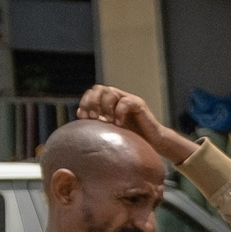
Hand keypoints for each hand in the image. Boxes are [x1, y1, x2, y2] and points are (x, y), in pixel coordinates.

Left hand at [76, 84, 192, 163]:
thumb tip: (78, 112)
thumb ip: (96, 119)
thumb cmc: (131, 137)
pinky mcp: (139, 104)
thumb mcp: (109, 128)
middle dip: (92, 102)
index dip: (85, 102)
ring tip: (107, 121)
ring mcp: (129, 99)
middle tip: (92, 117)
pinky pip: (125, 102)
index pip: (92, 92)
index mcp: (109, 101)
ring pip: (111, 92)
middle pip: (99, 88)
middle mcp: (118, 97)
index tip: (82, 117)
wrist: (152, 143)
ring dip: (105, 107)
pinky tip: (119, 124)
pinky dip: (119, 112)